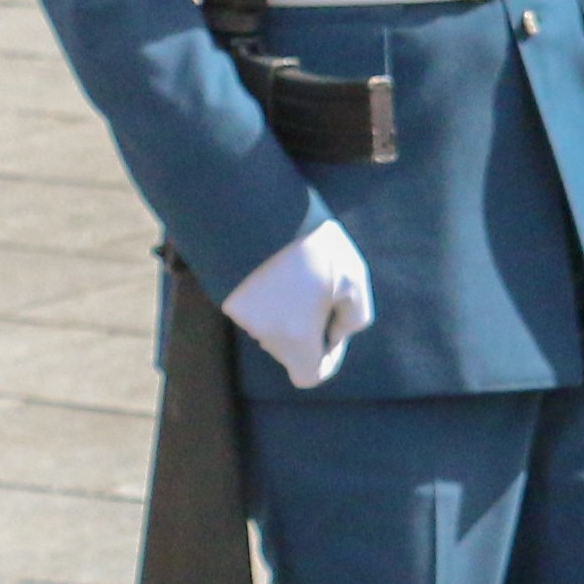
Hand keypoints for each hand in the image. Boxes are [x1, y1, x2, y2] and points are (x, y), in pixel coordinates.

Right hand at [223, 218, 375, 386]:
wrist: (253, 207)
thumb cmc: (311, 245)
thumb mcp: (353, 276)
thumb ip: (356, 314)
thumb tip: (340, 331)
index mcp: (297, 337)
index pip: (311, 375)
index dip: (329, 358)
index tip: (334, 327)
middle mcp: (265, 334)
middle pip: (291, 350)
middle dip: (309, 328)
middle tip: (322, 290)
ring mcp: (241, 315)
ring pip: (274, 327)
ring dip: (290, 310)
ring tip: (301, 271)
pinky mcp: (226, 293)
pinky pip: (256, 307)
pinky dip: (270, 295)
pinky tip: (281, 264)